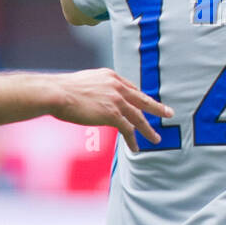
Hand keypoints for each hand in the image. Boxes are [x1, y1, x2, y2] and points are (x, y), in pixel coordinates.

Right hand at [49, 68, 173, 152]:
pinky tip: (136, 148)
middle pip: (141, 99)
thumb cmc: (62, 90)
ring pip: (138, 117)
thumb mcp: (83, 82)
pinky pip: (128, 129)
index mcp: (110, 76)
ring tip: (156, 139)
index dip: (138, 98)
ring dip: (148, 129)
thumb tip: (93, 99)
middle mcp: (117, 86)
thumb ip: (95, 88)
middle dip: (156, 107)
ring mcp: (116, 100)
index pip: (130, 88)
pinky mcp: (112, 114)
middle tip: (169, 113)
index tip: (144, 104)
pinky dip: (133, 139)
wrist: (56, 93)